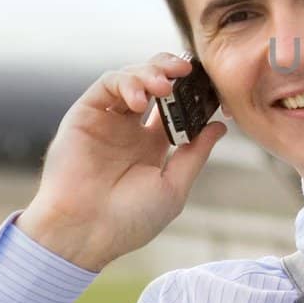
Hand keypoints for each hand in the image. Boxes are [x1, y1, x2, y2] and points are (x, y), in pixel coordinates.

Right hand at [17, 53, 228, 271]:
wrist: (86, 233)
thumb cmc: (129, 220)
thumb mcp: (173, 187)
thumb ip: (195, 154)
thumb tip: (219, 127)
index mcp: (151, 146)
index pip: (174, 106)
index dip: (191, 92)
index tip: (210, 85)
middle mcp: (128, 129)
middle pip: (152, 84)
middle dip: (170, 70)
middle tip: (187, 70)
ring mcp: (106, 121)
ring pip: (131, 78)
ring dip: (150, 72)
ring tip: (164, 86)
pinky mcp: (84, 115)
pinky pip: (106, 85)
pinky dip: (126, 82)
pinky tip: (140, 100)